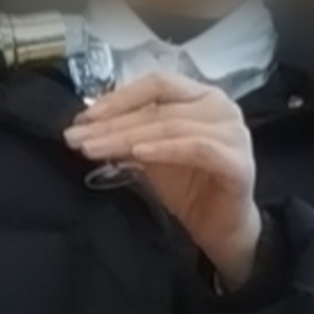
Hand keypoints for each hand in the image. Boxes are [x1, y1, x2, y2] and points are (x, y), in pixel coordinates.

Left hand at [64, 71, 261, 288]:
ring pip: (171, 125)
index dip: (117, 98)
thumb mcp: (150, 154)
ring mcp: (232, 132)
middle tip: (76, 138)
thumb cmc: (188, 187)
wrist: (221, 229)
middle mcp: (219, 106)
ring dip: (126, 137)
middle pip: (157, 107)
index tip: (82, 118)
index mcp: (199, 96)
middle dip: (111, 123)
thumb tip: (84, 124)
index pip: (155, 84)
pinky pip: (196, 148)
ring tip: (93, 149)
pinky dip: (164, 149)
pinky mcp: (237, 161)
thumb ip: (126, 133)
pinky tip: (137, 154)